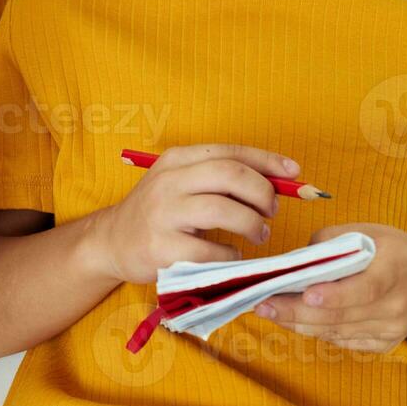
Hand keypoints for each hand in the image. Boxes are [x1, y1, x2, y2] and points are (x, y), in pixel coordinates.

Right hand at [88, 144, 299, 283]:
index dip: (267, 160)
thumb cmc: (159, 212)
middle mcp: (168, 181)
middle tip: (272, 211)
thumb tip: (280, 180)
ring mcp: (162, 214)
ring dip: (251, 223)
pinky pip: (211, 250)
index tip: (294, 173)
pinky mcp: (161, 248)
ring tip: (259, 234)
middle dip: (262, 192)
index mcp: (177, 159)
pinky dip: (231, 254)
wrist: (112, 241)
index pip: (229, 151)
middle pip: (229, 174)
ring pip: (222, 209)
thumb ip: (221, 179)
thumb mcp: (182, 183)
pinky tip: (231, 255)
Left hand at [253, 222, 406, 351]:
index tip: (307, 294)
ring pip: (338, 332)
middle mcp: (396, 306)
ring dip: (299, 323)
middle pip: (343, 316)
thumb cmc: (393, 251)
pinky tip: (292, 320)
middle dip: (298, 312)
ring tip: (268, 310)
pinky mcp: (383, 344)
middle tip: (263, 305)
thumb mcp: (369, 232)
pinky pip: (343, 341)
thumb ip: (332, 241)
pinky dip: (316, 330)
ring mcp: (391, 330)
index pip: (365, 288)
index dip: (336, 295)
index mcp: (395, 270)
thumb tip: (296, 259)